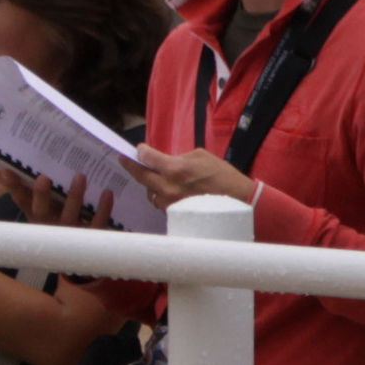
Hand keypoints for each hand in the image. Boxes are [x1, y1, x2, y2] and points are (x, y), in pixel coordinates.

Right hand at [0, 169, 122, 231]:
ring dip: (75, 196)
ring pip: (71, 216)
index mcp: (36, 217)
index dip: (16, 189)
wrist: (75, 254)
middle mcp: (50, 226)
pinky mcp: (91, 237)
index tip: (8, 173)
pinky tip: (107, 192)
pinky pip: (97, 224)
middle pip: (42, 212)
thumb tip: (1, 172)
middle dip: (41, 195)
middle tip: (43, 178)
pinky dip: (103, 209)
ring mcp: (71, 232)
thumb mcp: (36, 208)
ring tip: (80, 177)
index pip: (22, 202)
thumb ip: (21, 189)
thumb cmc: (53, 221)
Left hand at [132, 146, 256, 210]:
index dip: (141, 152)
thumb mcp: (202, 156)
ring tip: (154, 179)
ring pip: (150, 192)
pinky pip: (161, 203)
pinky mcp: (175, 214)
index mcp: (175, 169)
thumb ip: (180, 157)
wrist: (238, 202)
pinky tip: (167, 191)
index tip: (139, 150)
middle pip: (141, 176)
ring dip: (150, 184)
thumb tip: (167, 161)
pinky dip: (161, 196)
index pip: (147, 158)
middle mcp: (168, 187)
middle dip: (132, 166)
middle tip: (125, 161)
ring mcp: (170, 203)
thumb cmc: (223, 176)